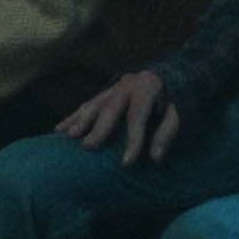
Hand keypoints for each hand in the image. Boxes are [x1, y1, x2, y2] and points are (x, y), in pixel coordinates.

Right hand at [55, 70, 180, 165]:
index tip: (126, 163)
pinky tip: (59, 130)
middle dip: (99, 127)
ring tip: (70, 136)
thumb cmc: (174, 100)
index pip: (138, 116)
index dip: (133, 139)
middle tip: (88, 146)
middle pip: (111, 107)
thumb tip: (155, 158)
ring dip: (81, 120)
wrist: (170, 75)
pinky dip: (73, 117)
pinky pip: (87, 104)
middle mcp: (128, 84)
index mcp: (148, 87)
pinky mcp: (105, 92)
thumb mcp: (178, 114)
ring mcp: (114, 87)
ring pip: (94, 103)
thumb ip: (167, 133)